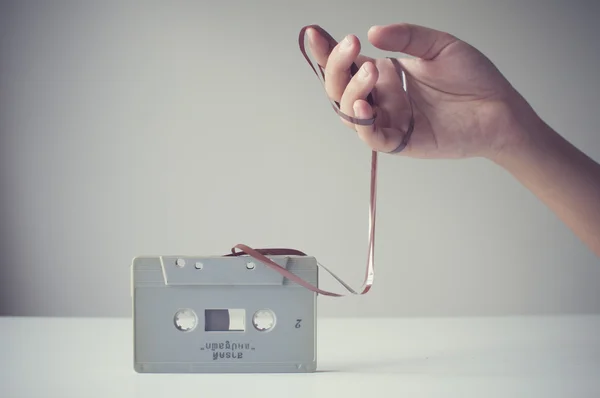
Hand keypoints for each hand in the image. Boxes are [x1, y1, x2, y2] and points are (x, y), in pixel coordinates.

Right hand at [306, 23, 533, 159]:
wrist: (500, 107)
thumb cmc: (473, 78)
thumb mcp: (438, 46)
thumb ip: (407, 37)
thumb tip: (373, 33)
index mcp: (386, 75)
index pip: (348, 65)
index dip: (328, 52)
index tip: (315, 33)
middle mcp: (383, 99)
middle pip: (341, 89)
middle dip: (335, 68)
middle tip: (347, 46)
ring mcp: (390, 121)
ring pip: (351, 113)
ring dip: (351, 92)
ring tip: (370, 71)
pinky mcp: (403, 142)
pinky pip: (373, 138)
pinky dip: (364, 123)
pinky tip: (367, 104)